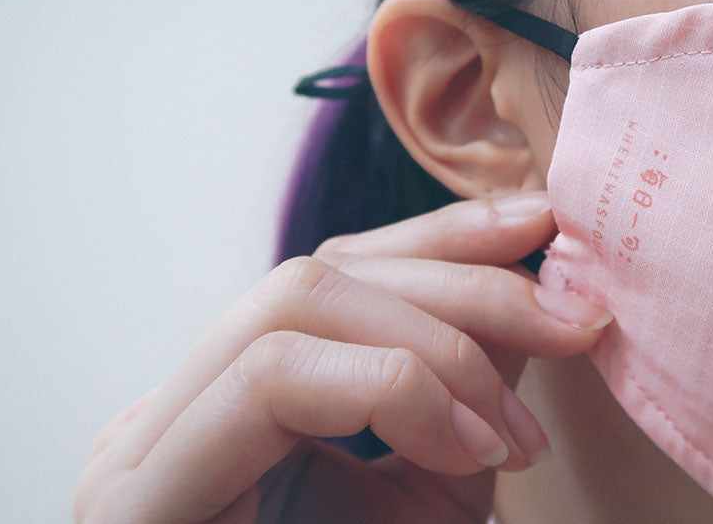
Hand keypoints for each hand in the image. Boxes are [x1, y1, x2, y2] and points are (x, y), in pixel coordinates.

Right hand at [73, 190, 612, 522]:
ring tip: (513, 434)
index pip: (335, 273)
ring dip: (436, 349)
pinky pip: (272, 376)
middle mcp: (180, 407)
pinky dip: (391, 388)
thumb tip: (526, 290)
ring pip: (297, 302)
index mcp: (235, 400)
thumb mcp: (436, 481)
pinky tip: (467, 449)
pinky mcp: (139, 491)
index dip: (440, 235)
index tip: (539, 221)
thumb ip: (464, 386)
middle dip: (465, 289)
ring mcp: (147, 444)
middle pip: (322, 273)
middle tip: (574, 325)